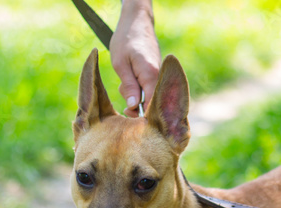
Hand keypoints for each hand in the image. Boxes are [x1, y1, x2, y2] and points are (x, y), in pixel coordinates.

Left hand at [109, 0, 159, 116]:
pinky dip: (136, 86)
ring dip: (134, 94)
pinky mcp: (155, 74)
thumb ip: (129, 87)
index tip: (127, 114)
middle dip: (135, 104)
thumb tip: (134, 107)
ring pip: (147, 95)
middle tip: (122, 94)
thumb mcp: (120, 64)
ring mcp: (158, 75)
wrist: (137, 20)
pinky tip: (129, 76)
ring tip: (123, 79)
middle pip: (150, 103)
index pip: (151, 106)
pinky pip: (147, 87)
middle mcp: (159, 77)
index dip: (140, 115)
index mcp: (151, 75)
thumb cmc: (125, 39)